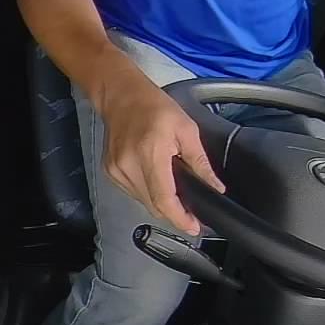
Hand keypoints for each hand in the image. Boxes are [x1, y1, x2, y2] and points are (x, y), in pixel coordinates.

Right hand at [96, 69, 225, 235]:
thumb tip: (215, 187)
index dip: (180, 218)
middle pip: (154, 205)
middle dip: (174, 214)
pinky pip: (133, 193)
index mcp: (151, 153)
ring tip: (175, 193)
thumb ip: (200, 162)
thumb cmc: (155, 107)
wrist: (121, 96)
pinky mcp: (110, 172)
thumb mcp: (186, 130)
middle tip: (191, 214)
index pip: (164, 199)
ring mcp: (117, 171)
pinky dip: (147, 193)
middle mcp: (129, 166)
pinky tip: (156, 180)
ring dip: (160, 203)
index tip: (194, 227)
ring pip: (143, 202)